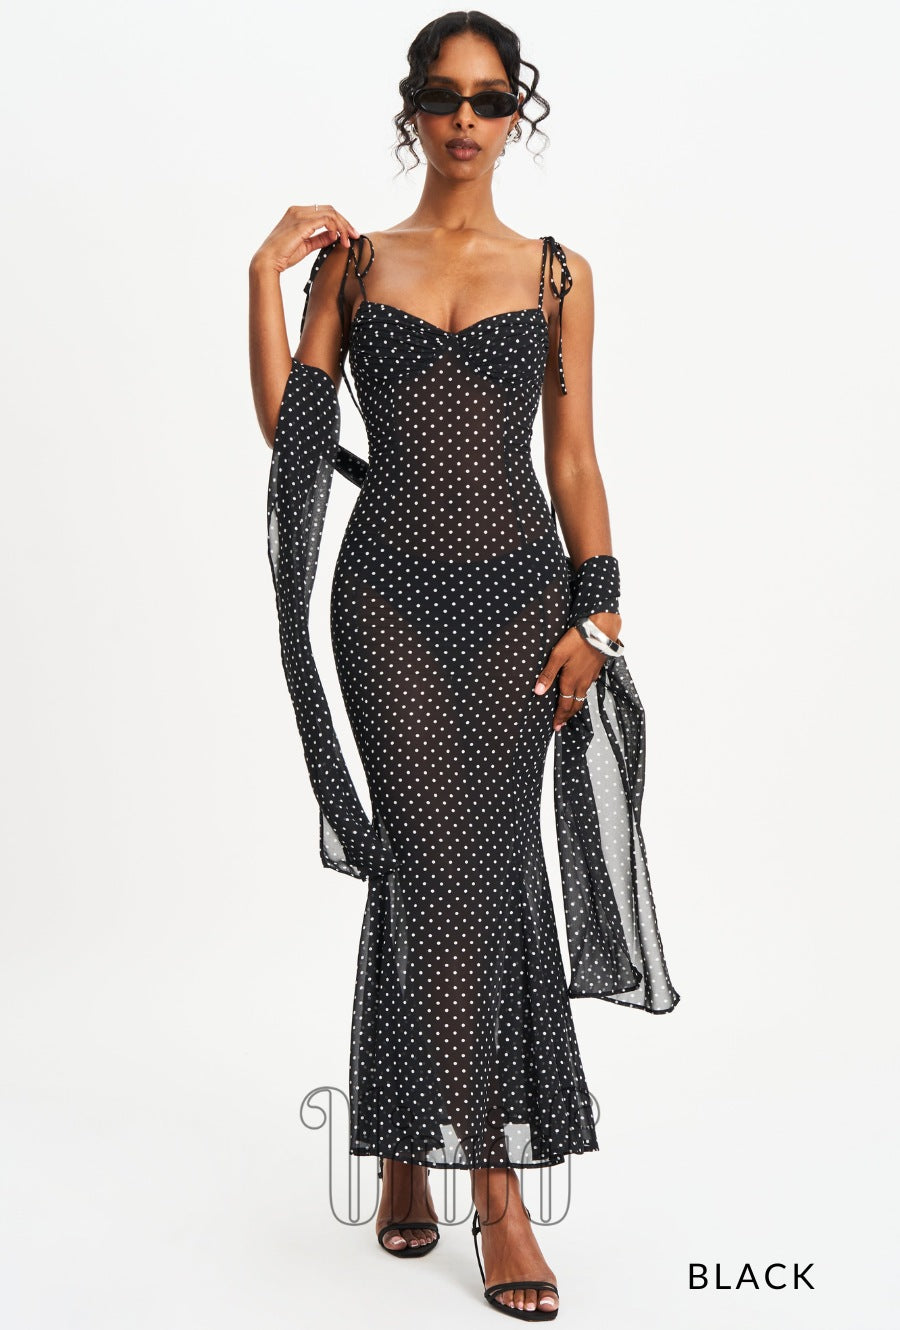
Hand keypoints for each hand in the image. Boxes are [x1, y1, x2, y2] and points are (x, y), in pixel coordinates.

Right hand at [250, 204, 360, 275]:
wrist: (268, 261)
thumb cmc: (283, 256)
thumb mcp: (306, 246)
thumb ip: (319, 239)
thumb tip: (334, 236)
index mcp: (297, 213)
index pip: (324, 211)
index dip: (339, 222)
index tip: (348, 235)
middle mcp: (298, 210)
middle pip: (330, 209)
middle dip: (345, 222)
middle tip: (354, 236)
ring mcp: (300, 214)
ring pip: (330, 213)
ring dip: (343, 226)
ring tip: (348, 240)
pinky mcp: (302, 223)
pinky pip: (326, 220)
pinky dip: (335, 228)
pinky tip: (338, 239)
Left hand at [534, 612, 622, 732]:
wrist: (601, 632)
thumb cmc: (577, 642)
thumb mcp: (557, 655)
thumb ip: (547, 674)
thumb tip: (537, 692)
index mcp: (571, 681)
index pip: (564, 705)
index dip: (559, 717)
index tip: (555, 727)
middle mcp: (582, 683)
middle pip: (575, 705)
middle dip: (567, 716)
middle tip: (561, 725)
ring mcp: (590, 677)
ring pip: (582, 697)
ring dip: (575, 706)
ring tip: (569, 711)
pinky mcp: (595, 670)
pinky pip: (588, 687)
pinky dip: (582, 694)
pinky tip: (579, 690)